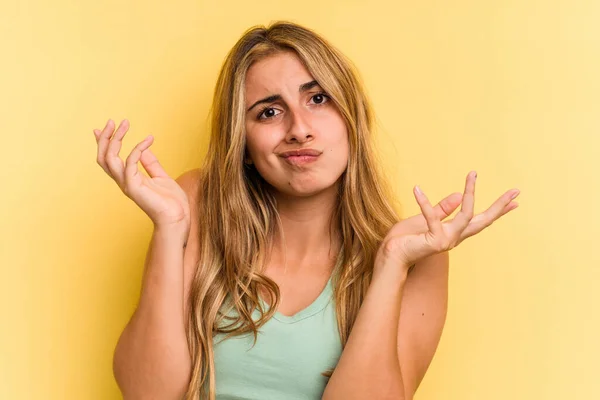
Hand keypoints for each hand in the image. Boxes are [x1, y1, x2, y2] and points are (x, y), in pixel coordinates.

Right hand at [94, 119, 190, 228]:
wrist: (178, 218)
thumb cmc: (172, 202)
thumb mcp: (161, 177)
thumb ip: (151, 164)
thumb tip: (144, 150)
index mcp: (129, 179)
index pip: (109, 159)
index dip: (104, 143)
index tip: (106, 127)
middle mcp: (124, 181)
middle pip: (104, 158)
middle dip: (105, 138)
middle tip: (113, 121)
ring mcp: (127, 185)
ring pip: (109, 159)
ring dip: (116, 139)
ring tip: (125, 124)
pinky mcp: (134, 188)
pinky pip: (130, 163)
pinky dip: (137, 149)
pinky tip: (148, 140)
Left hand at [374, 171, 519, 275]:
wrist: (390, 258)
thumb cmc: (403, 241)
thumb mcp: (422, 220)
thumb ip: (440, 210)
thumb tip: (459, 195)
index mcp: (453, 233)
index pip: (479, 220)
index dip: (497, 211)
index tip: (515, 201)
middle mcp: (454, 238)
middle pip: (483, 220)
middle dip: (500, 206)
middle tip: (516, 191)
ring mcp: (446, 241)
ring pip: (467, 214)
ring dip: (470, 192)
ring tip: (473, 174)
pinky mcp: (434, 241)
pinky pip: (432, 217)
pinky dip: (424, 202)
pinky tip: (416, 189)